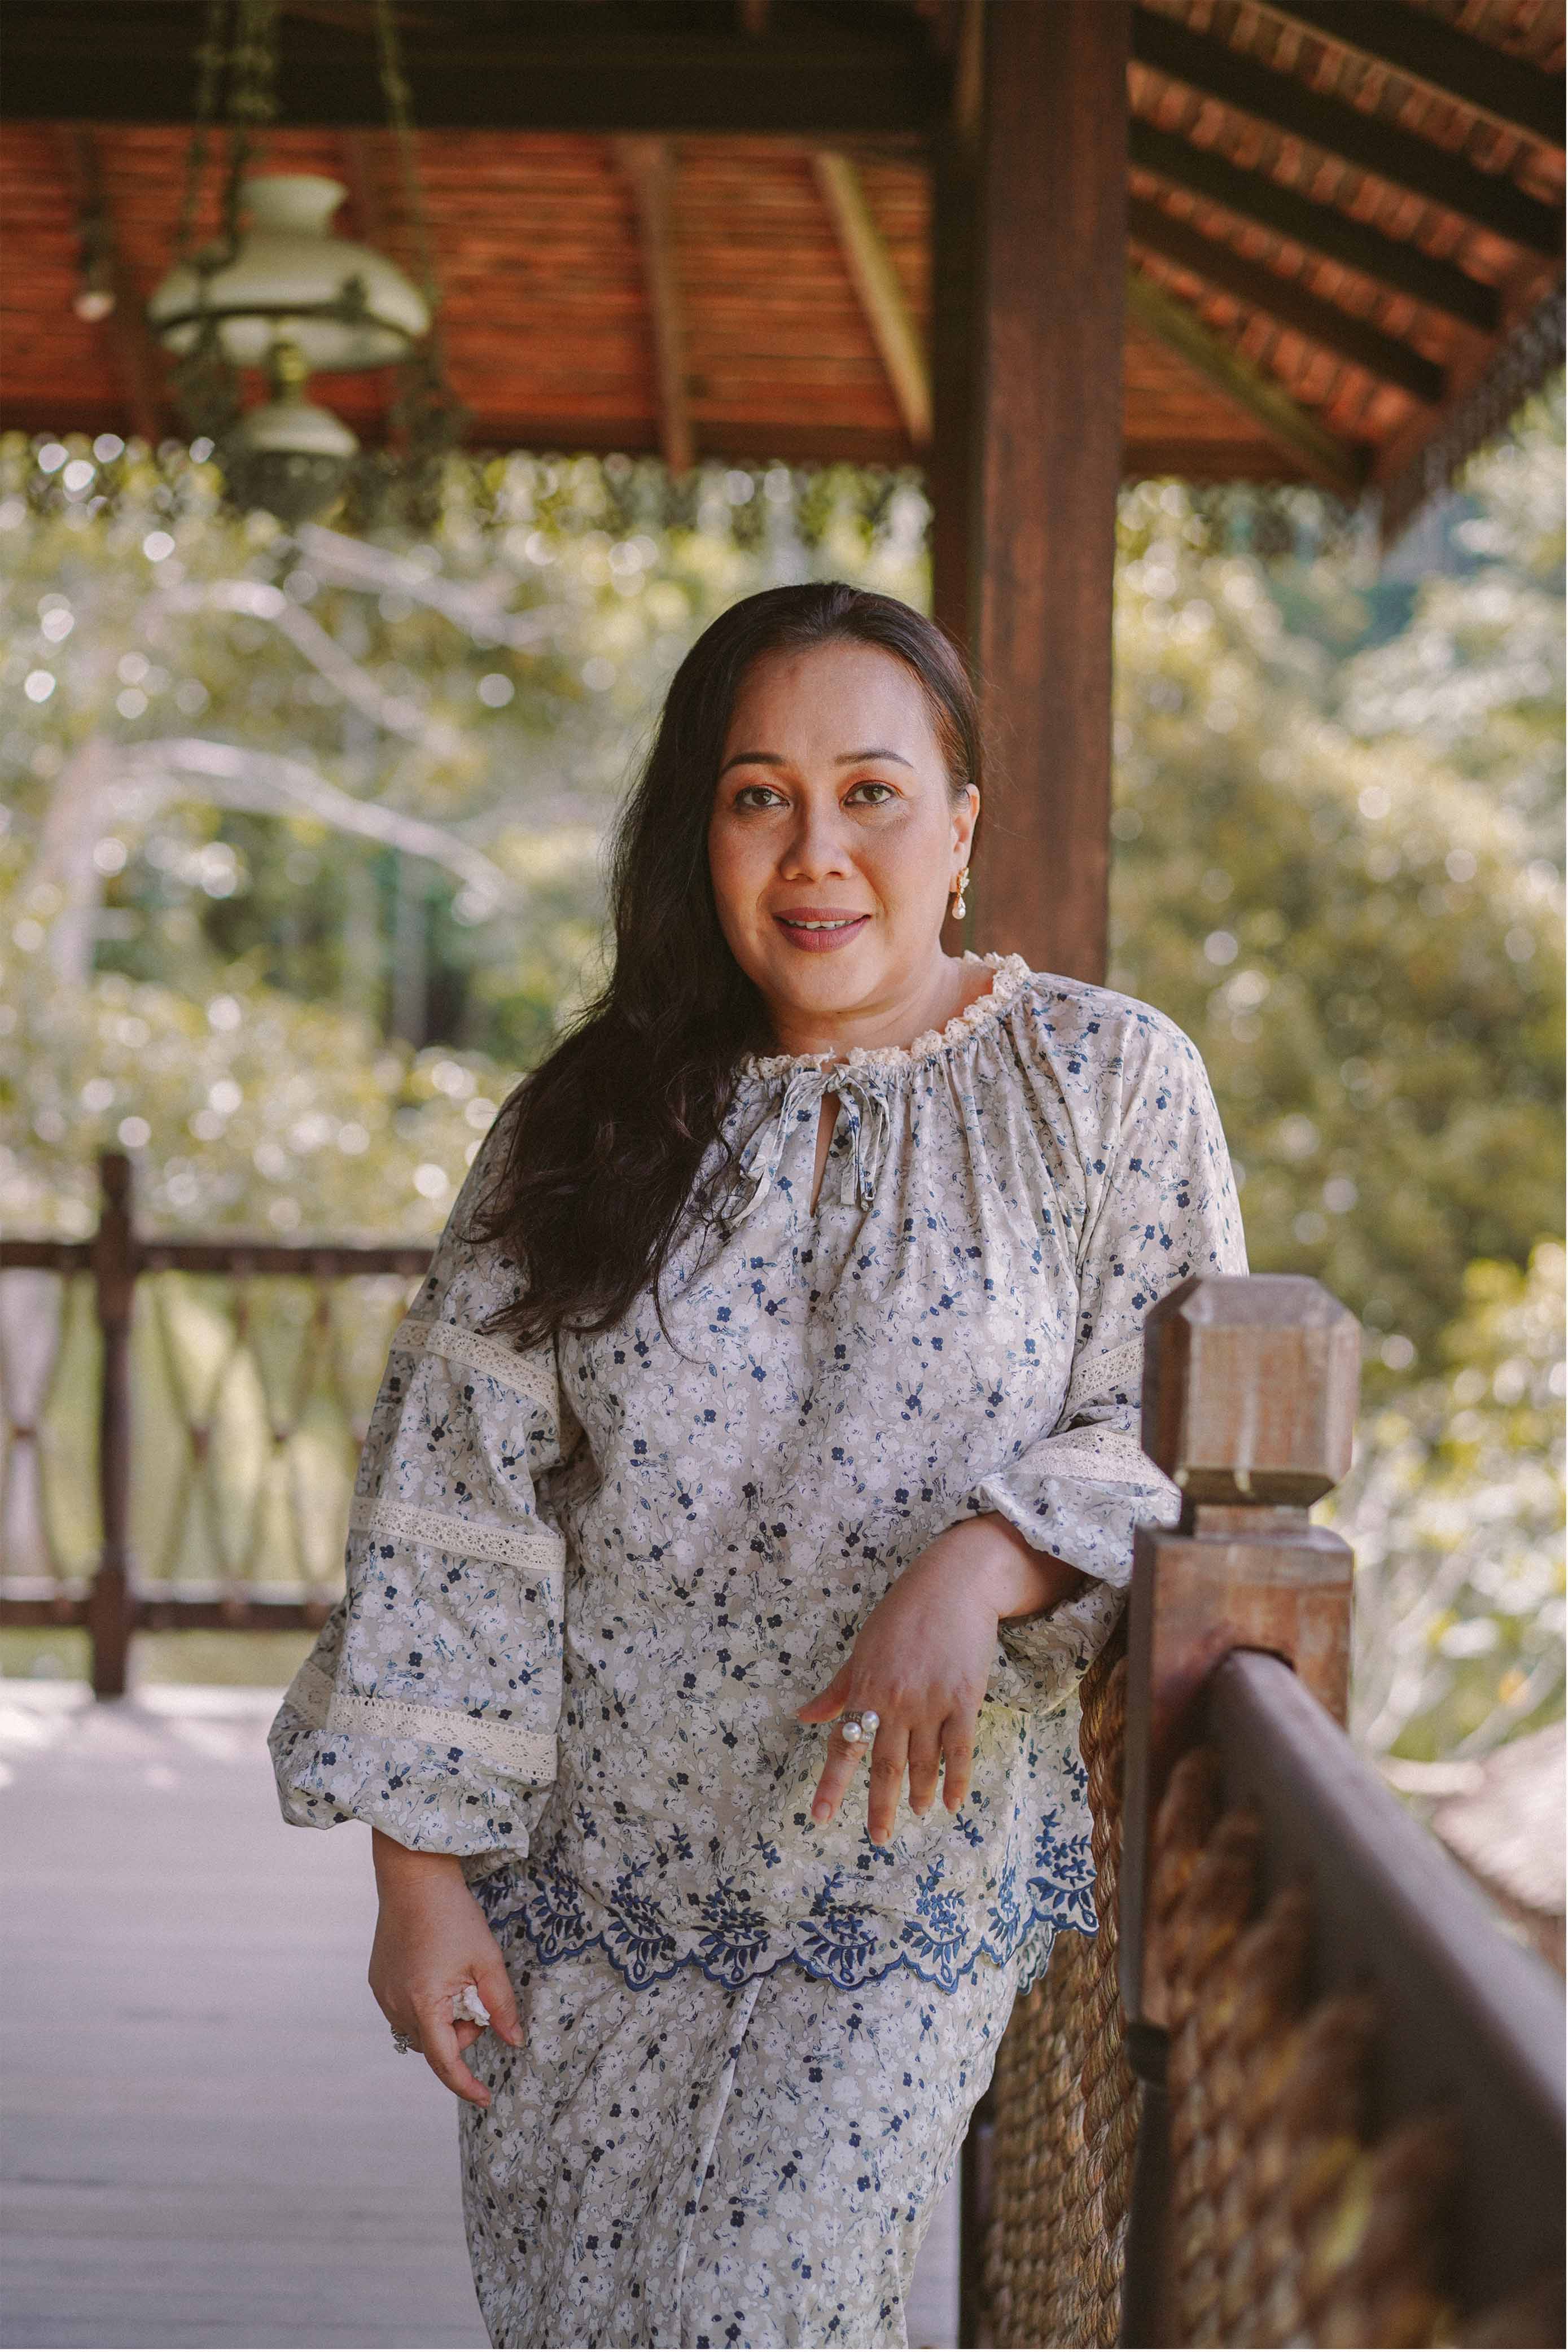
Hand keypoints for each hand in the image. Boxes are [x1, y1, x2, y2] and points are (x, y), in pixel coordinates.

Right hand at [368, 1830, 522, 2108]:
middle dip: (461, 2034)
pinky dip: (425, 2007)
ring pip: (419, 2030)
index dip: (466, 2085)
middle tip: (477, 1997)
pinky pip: (404, 2011)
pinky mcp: (378, 1982)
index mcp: (424, 2005)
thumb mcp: (487, 1960)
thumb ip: (501, 2005)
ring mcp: (383, 1994)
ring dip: (442, 2021)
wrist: (414, 1879)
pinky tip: (437, 1974)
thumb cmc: (454, 1916)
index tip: (485, 2099)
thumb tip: (513, 2041)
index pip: (445, 2062)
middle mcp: (397, 2006)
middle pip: (435, 2045)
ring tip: (457, 1982)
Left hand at [794, 1515, 1082, 1845]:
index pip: (842, 1745)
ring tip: (917, 1812)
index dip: (830, 1785)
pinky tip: (951, 1802)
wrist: (953, 1583)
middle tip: (878, 1837)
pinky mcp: (964, 1698)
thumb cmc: (903, 1614)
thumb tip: (805, 1717)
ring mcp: (931, 1702)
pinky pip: (959, 1750)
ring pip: (923, 1763)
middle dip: (879, 1805)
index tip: (818, 1818)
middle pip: (884, 1765)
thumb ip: (838, 1688)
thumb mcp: (862, 1648)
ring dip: (919, 1794)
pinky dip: (955, 1780)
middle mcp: (894, 1700)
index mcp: (865, 1688)